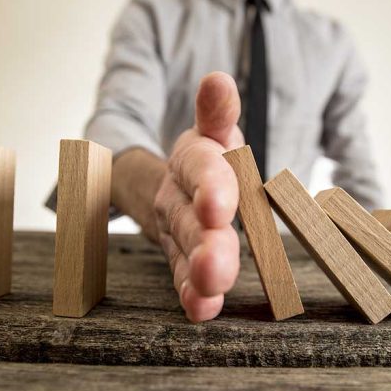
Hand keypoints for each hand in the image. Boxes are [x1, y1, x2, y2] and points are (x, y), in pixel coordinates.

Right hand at [154, 72, 244, 321]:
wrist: (171, 185)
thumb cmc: (208, 158)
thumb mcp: (212, 132)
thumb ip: (217, 113)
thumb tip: (219, 80)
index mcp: (193, 161)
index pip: (198, 169)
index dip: (208, 186)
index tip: (219, 206)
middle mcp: (179, 196)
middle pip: (190, 219)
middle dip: (204, 242)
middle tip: (218, 265)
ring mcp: (177, 230)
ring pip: (185, 252)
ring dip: (198, 273)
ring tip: (211, 291)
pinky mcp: (181, 258)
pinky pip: (183, 277)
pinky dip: (192, 295)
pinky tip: (202, 310)